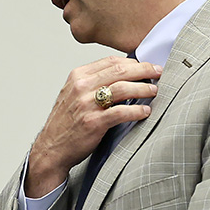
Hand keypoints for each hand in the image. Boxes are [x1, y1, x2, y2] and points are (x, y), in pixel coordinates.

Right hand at [26, 55, 160, 197]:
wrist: (51, 148)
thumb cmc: (66, 123)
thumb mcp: (73, 94)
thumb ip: (94, 83)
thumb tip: (124, 75)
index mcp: (77, 76)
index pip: (111, 61)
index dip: (133, 62)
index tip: (146, 66)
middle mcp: (81, 87)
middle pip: (119, 71)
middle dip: (144, 70)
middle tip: (158, 73)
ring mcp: (86, 104)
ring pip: (122, 88)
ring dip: (143, 89)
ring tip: (154, 91)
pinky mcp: (93, 122)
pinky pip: (121, 112)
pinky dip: (136, 111)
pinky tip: (145, 112)